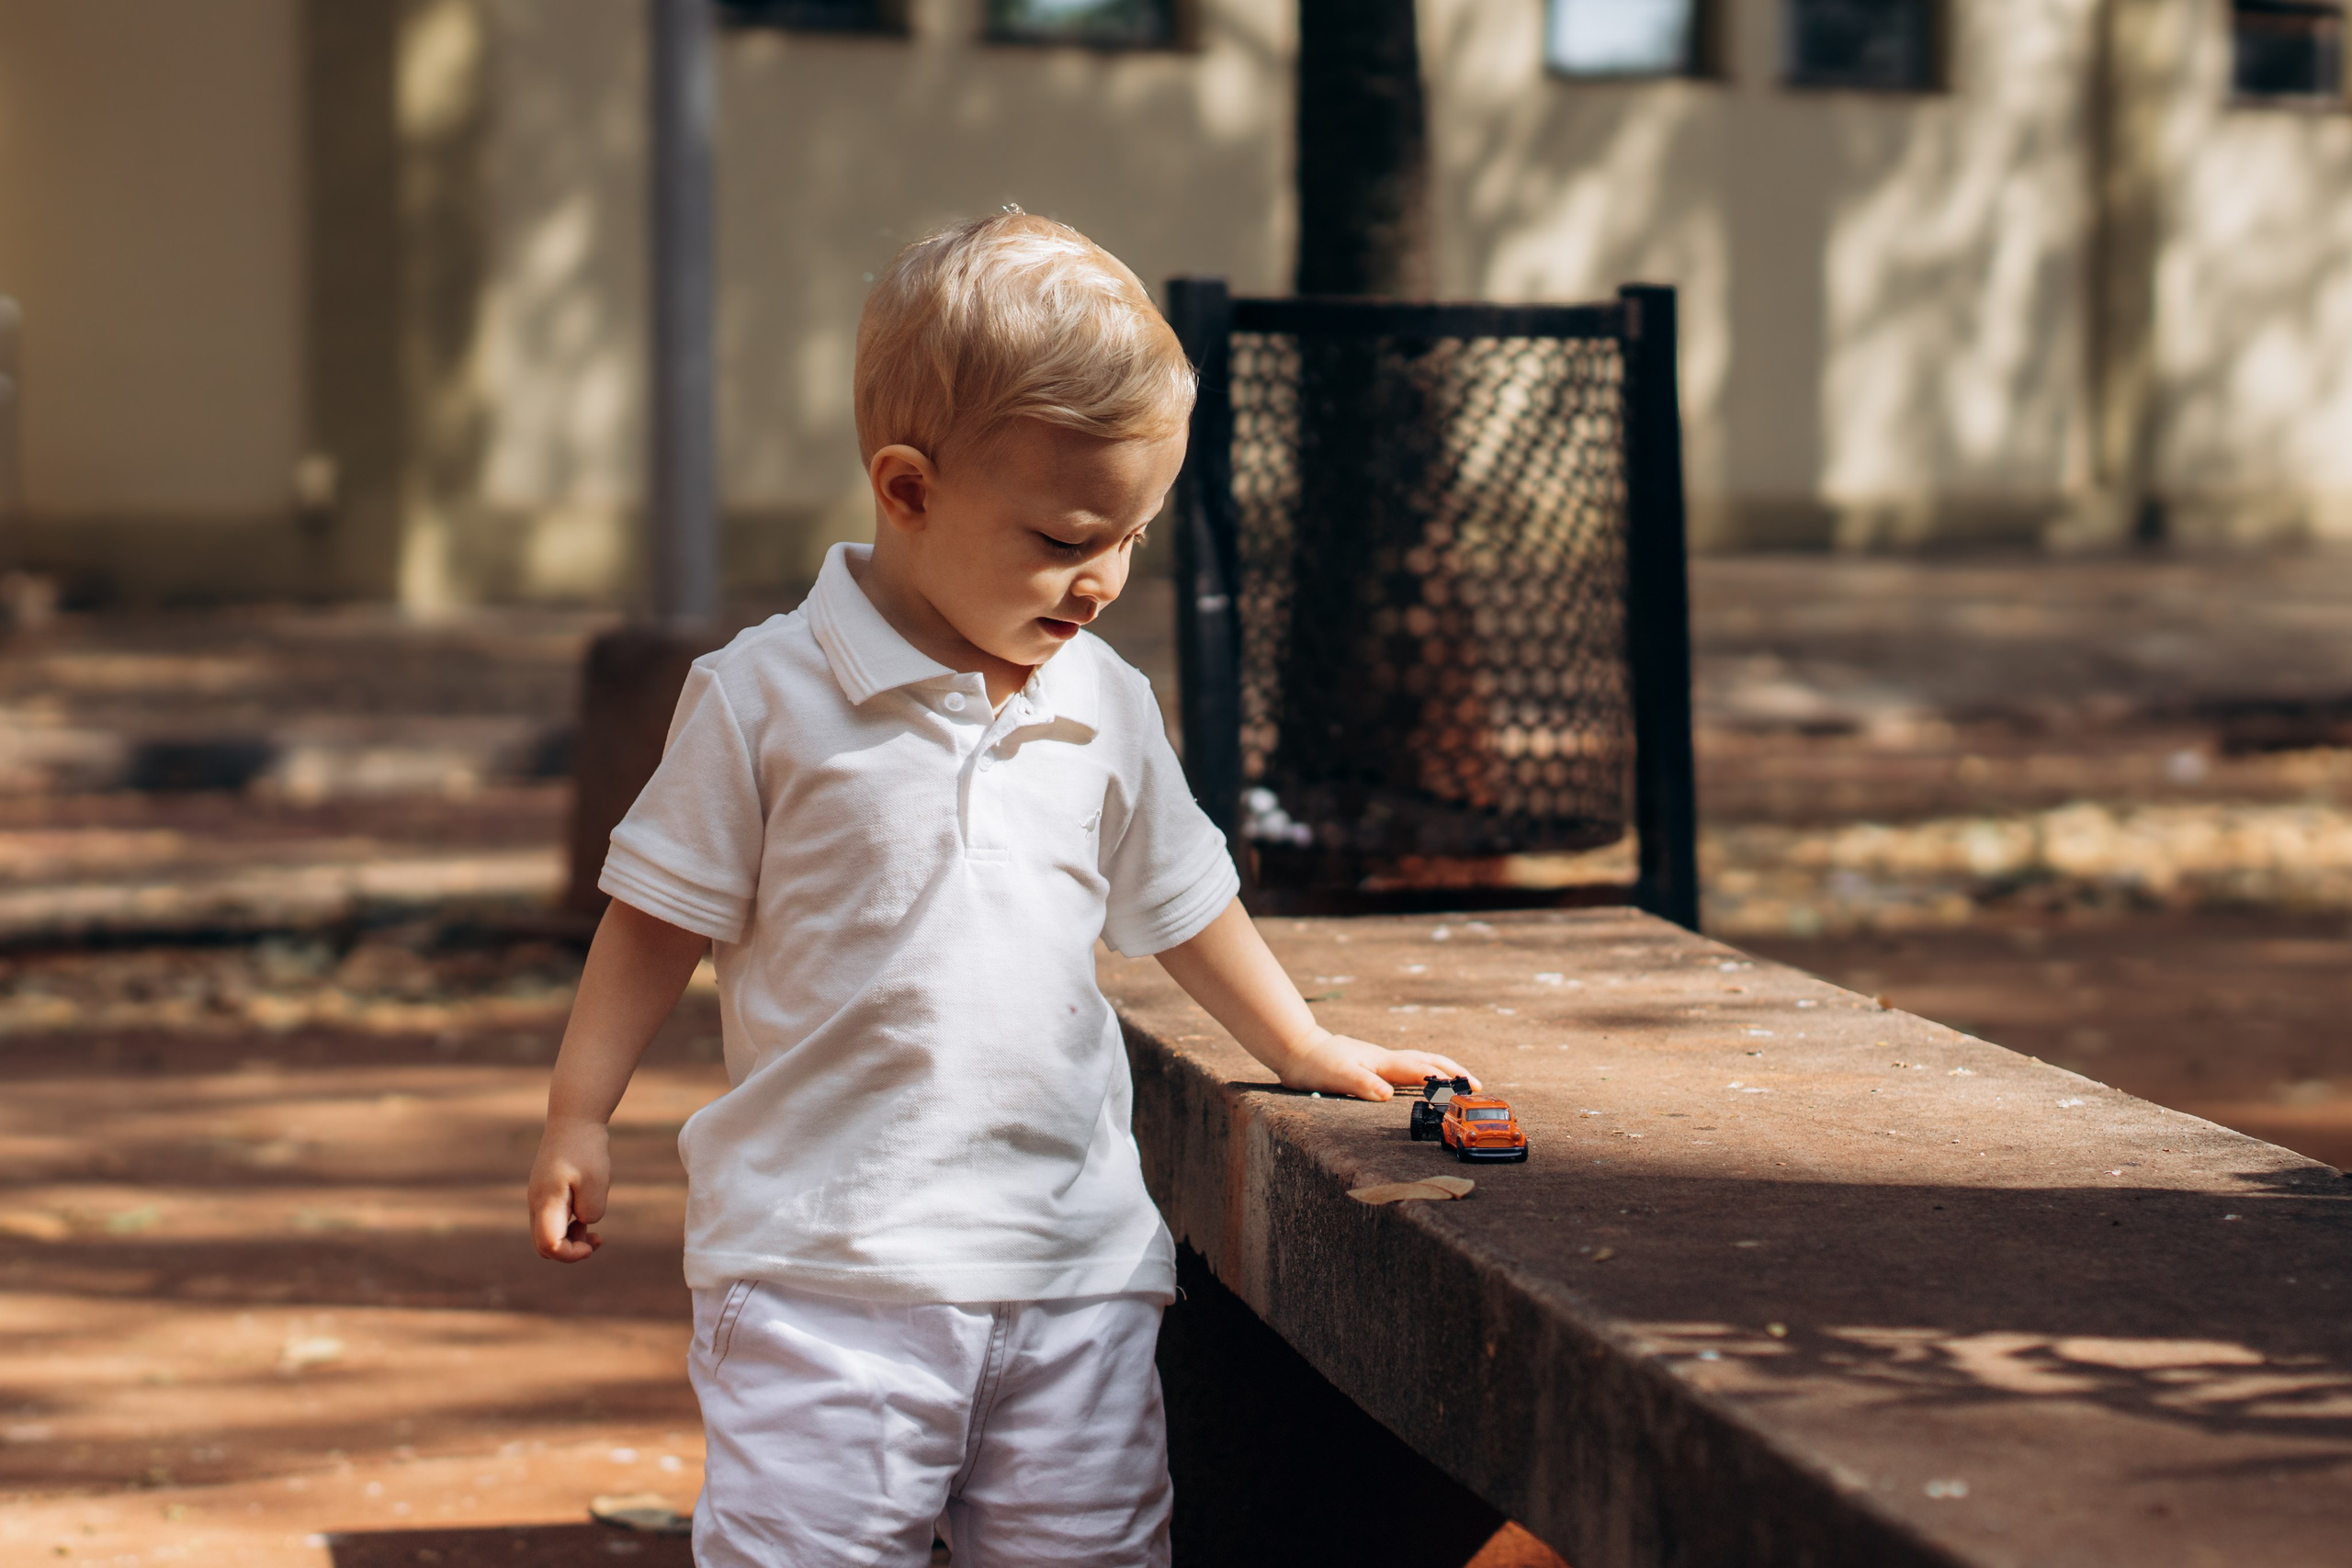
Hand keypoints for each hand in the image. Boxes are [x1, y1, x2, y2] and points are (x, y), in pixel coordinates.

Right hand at [528, 1116, 610, 1262]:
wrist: (573, 1119)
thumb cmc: (586, 1149)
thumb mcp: (597, 1181)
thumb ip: (591, 1211)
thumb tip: (584, 1222)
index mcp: (546, 1202)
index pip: (549, 1245)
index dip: (571, 1254)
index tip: (593, 1243)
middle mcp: (537, 1203)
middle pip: (544, 1246)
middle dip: (570, 1250)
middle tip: (597, 1239)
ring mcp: (539, 1198)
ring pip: (548, 1233)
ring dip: (571, 1238)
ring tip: (596, 1230)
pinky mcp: (546, 1192)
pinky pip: (553, 1220)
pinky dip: (570, 1225)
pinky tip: (589, 1212)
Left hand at [1275, 1029, 1478, 1101]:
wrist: (1297, 1048)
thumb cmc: (1315, 1065)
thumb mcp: (1337, 1077)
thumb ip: (1363, 1085)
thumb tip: (1388, 1096)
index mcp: (1382, 1063)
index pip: (1420, 1071)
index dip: (1444, 1081)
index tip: (1467, 1089)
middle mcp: (1386, 1059)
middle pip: (1428, 1061)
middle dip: (1453, 1071)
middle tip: (1477, 1084)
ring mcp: (1380, 1059)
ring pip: (1419, 1061)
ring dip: (1442, 1069)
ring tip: (1460, 1080)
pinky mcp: (1373, 1063)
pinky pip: (1407, 1066)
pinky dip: (1424, 1071)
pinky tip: (1422, 1079)